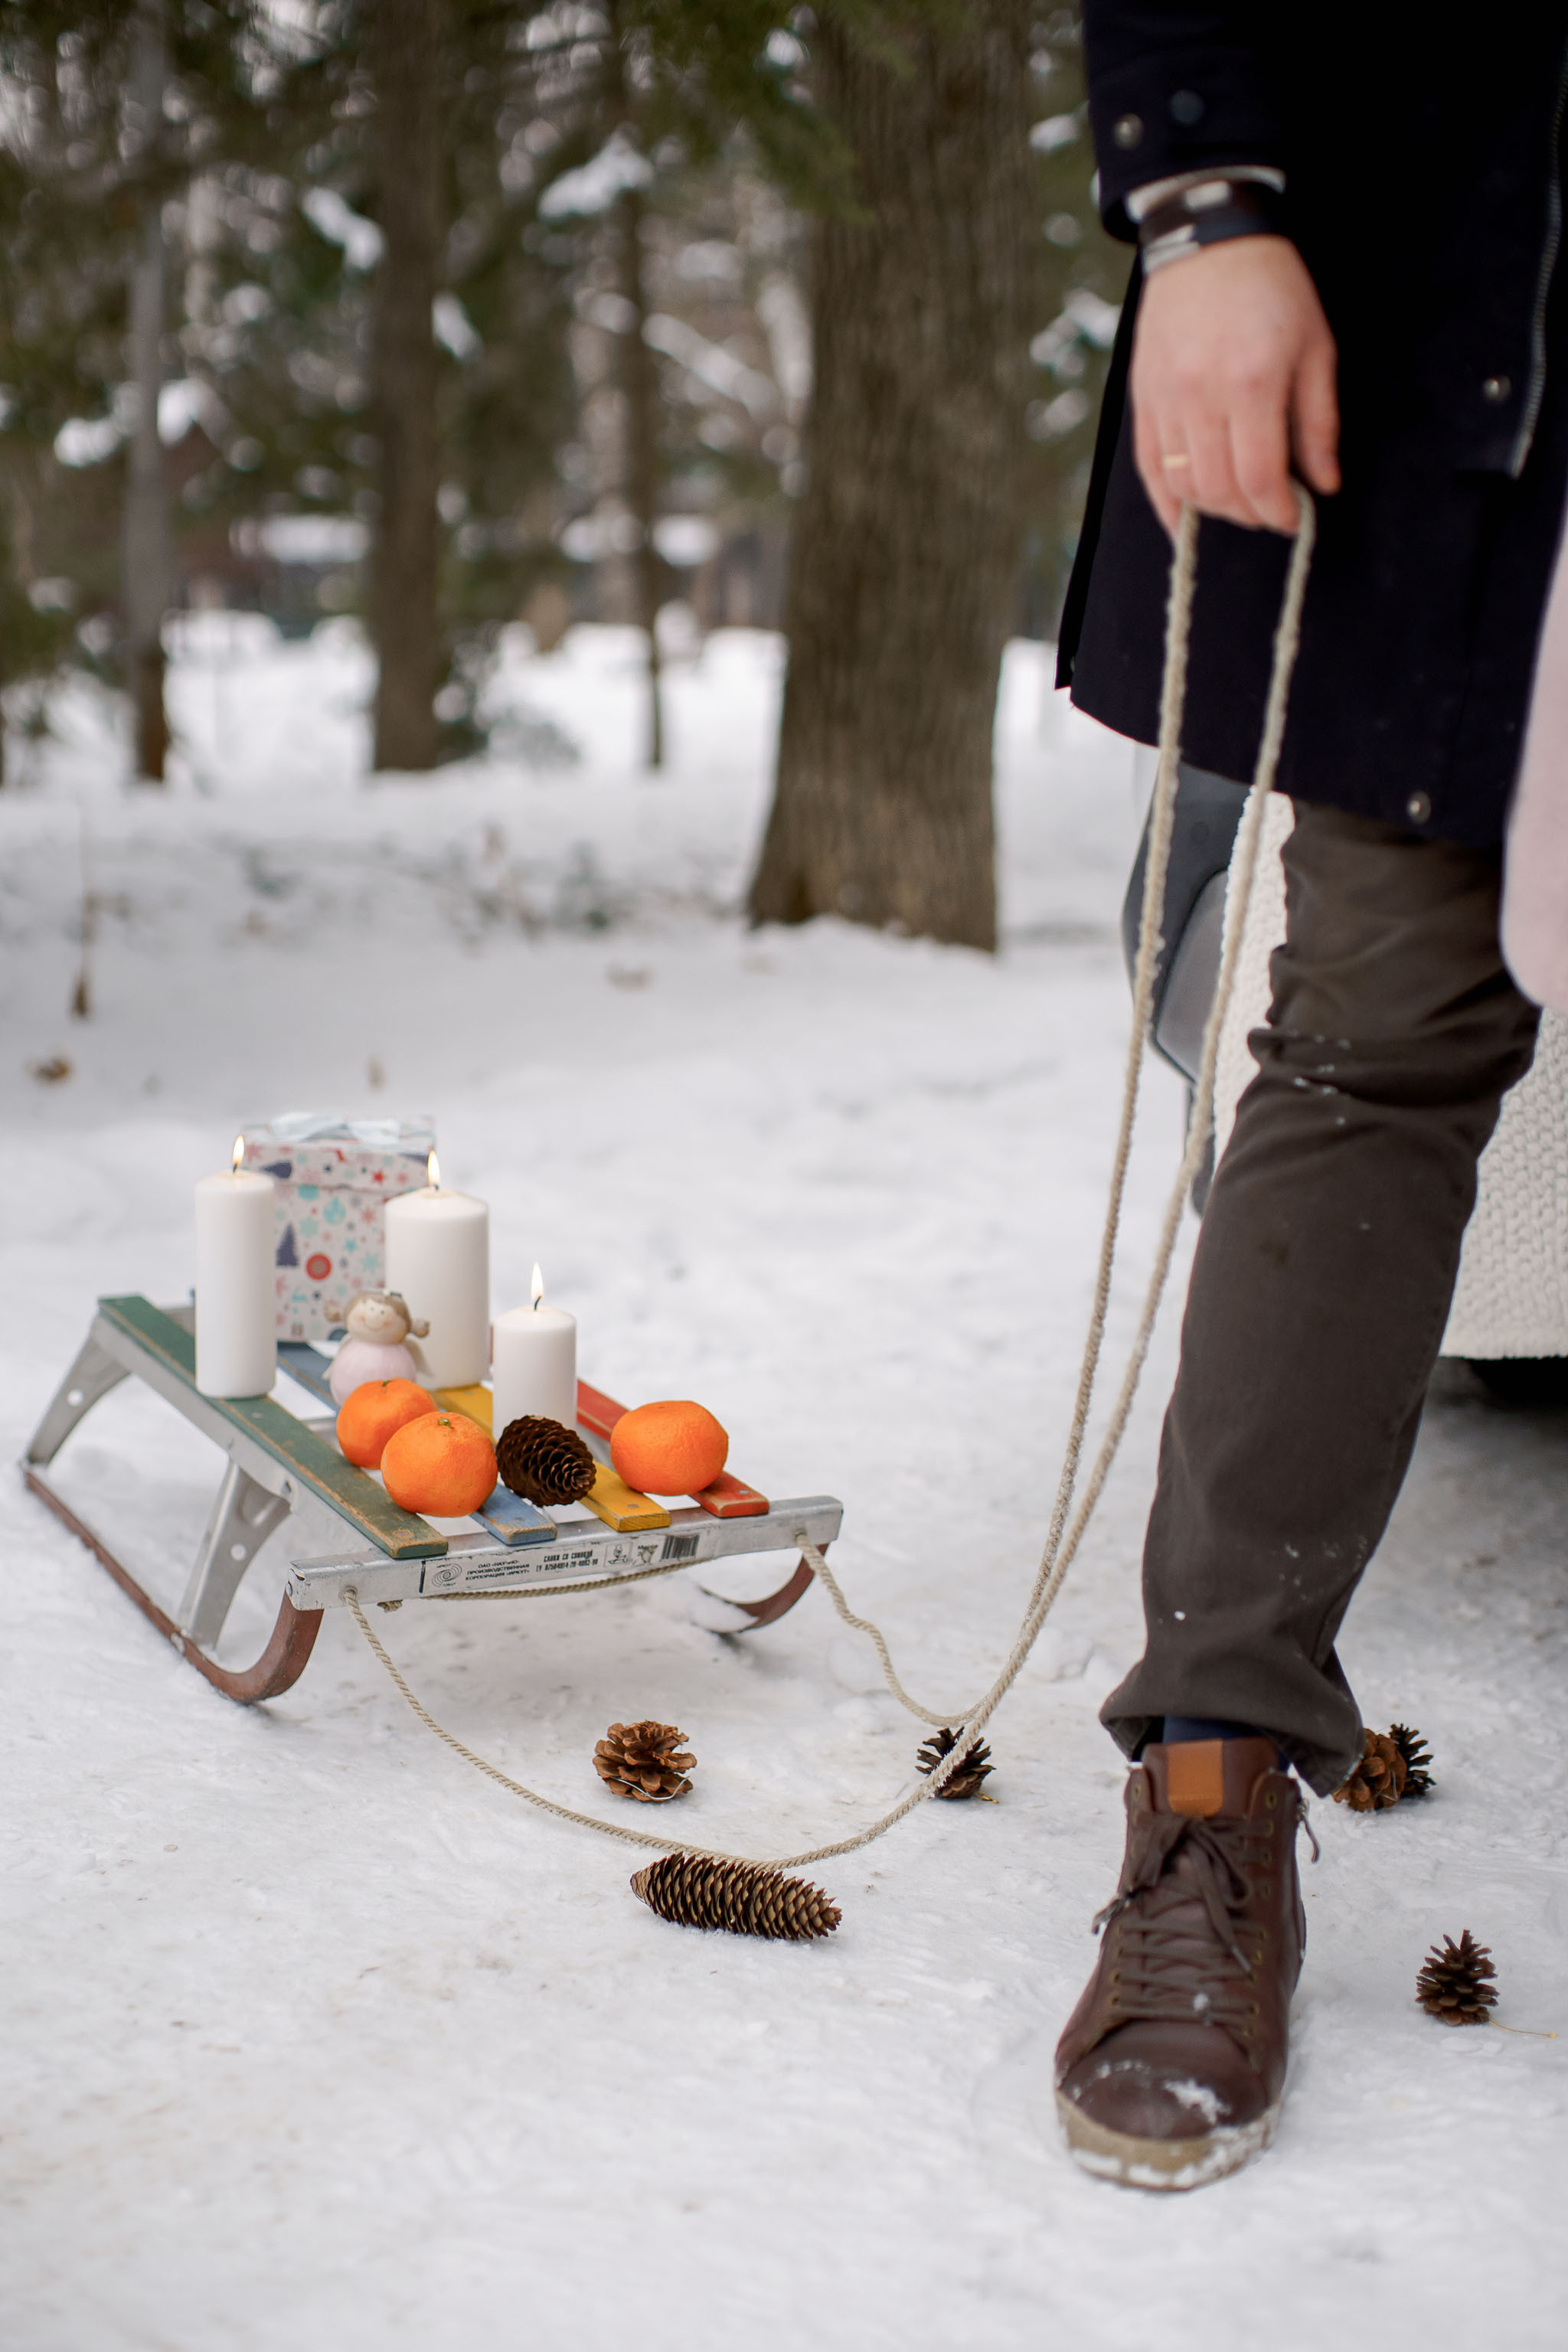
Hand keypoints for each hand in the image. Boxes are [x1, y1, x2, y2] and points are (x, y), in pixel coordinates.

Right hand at [1131, 235, 1339, 537]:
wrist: (1210, 241)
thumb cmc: (1273, 290)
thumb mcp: (1315, 348)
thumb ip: (1319, 423)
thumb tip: (1324, 484)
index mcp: (1252, 383)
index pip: (1259, 478)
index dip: (1278, 511)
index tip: (1294, 517)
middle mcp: (1201, 397)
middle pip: (1219, 490)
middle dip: (1249, 513)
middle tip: (1269, 509)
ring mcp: (1165, 399)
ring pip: (1182, 484)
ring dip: (1213, 507)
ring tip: (1237, 501)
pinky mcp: (1142, 398)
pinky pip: (1148, 467)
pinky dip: (1166, 501)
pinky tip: (1185, 518)